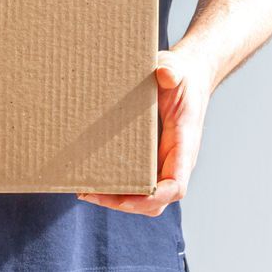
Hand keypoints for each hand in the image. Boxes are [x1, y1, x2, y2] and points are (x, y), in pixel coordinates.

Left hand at [78, 48, 213, 216]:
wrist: (186, 77)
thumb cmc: (181, 76)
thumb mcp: (177, 69)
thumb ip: (173, 71)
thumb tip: (165, 74)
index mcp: (184, 144)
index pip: (176, 185)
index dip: (155, 197)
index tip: (131, 195)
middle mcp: (174, 160)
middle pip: (156, 200)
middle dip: (126, 203)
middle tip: (92, 193)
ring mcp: (162, 162)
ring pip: (144, 197)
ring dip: (117, 199)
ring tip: (85, 190)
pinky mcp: (149, 158)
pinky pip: (135, 182)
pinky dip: (115, 187)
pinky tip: (91, 179)